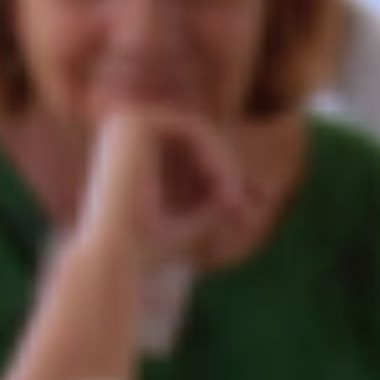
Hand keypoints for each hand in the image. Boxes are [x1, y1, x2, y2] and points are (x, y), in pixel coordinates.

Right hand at [77, 109, 262, 268]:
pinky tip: (227, 188)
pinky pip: (195, 128)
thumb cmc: (152, 251)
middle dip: (236, 171)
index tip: (261, 200)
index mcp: (130, 155)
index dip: (233, 173)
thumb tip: (255, 189)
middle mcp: (123, 134)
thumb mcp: (199, 222)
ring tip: (236, 204)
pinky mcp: (135, 121)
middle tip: (260, 202)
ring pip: (202, 132)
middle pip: (202, 140)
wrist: (118, 259)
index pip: (195, 152)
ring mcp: (125, 122)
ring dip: (228, 168)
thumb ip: (220, 201)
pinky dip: (218, 158)